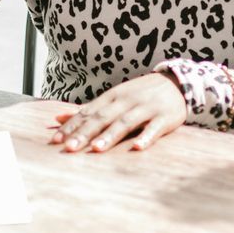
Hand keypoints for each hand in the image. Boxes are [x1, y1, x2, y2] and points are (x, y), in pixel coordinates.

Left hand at [49, 72, 187, 153]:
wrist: (177, 83)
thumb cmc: (140, 94)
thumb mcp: (114, 97)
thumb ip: (88, 109)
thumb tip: (59, 117)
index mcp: (112, 96)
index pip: (88, 112)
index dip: (72, 126)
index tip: (56, 140)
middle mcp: (127, 101)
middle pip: (103, 118)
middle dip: (85, 132)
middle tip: (69, 148)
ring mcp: (146, 108)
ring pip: (125, 122)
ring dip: (110, 136)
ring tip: (96, 149)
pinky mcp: (165, 117)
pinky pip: (154, 128)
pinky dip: (146, 137)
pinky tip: (137, 147)